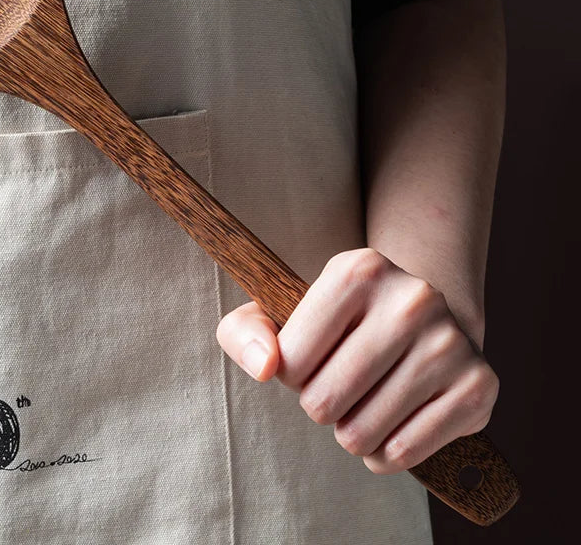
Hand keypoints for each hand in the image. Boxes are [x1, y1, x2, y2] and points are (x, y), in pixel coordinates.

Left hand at [216, 247, 499, 473]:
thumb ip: (244, 332)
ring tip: (361, 401)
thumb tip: (266, 367)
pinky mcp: (478, 386)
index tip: (308, 357)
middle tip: (336, 383)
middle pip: (323, 402)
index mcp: (358, 270)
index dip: (289, 372)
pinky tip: (389, 421)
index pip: (290, 360)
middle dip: (319, 404)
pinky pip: (403, 453)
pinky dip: (384, 452)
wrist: (418, 317)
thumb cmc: (335, 321)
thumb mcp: (279, 310)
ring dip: (349, 430)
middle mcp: (412, 299)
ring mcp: (449, 342)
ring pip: (360, 434)